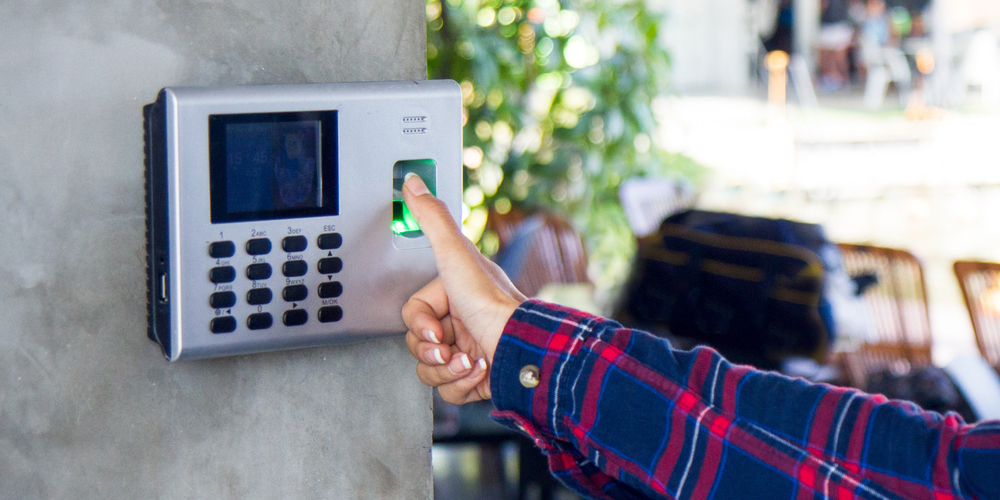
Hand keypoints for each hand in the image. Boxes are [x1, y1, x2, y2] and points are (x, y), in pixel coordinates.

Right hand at [401, 173, 526, 404]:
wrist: (523, 352)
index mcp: (455, 294)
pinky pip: (447, 391)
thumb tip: (414, 183)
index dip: (419, 325)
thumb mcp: (455, 255)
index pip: (412, 316)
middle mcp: (460, 321)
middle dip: (433, 350)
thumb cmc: (493, 306)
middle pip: (417, 344)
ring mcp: (466, 351)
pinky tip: (480, 373)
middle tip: (452, 347)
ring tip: (471, 361)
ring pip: (428, 369)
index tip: (436, 328)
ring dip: (448, 370)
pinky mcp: (474, 380)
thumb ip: (432, 218)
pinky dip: (461, 386)